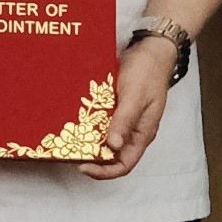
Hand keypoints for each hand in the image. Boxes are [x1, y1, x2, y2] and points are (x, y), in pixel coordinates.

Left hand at [83, 32, 182, 181]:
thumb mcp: (135, 96)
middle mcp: (133, 131)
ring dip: (89, 141)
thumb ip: (124, 121)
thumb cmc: (148, 72)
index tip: (83, 166)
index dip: (104, 172)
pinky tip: (76, 119)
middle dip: (93, 157)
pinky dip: (90, 124)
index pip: (124, 165)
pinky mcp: (116, 108)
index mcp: (142, 134)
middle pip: (112, 155)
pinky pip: (102, 122)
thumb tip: (113, 146)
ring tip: (70, 137)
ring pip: (105, 139)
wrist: (151, 49)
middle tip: (72, 151)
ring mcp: (124, 119)